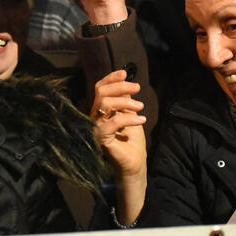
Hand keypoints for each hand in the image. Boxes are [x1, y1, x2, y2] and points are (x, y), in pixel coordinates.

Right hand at [92, 69, 146, 224]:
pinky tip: (141, 119)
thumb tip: (128, 82)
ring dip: (126, 102)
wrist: (134, 163)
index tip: (125, 73)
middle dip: (120, 87)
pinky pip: (112, 122)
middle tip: (137, 88)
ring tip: (141, 107)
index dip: (110, 78)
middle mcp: (95, 116)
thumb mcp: (131, 114)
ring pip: (105, 103)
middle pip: (101, 92)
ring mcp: (96, 127)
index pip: (99, 87)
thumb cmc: (132, 140)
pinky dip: (128, 118)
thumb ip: (126, 100)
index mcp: (100, 109)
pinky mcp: (101, 139)